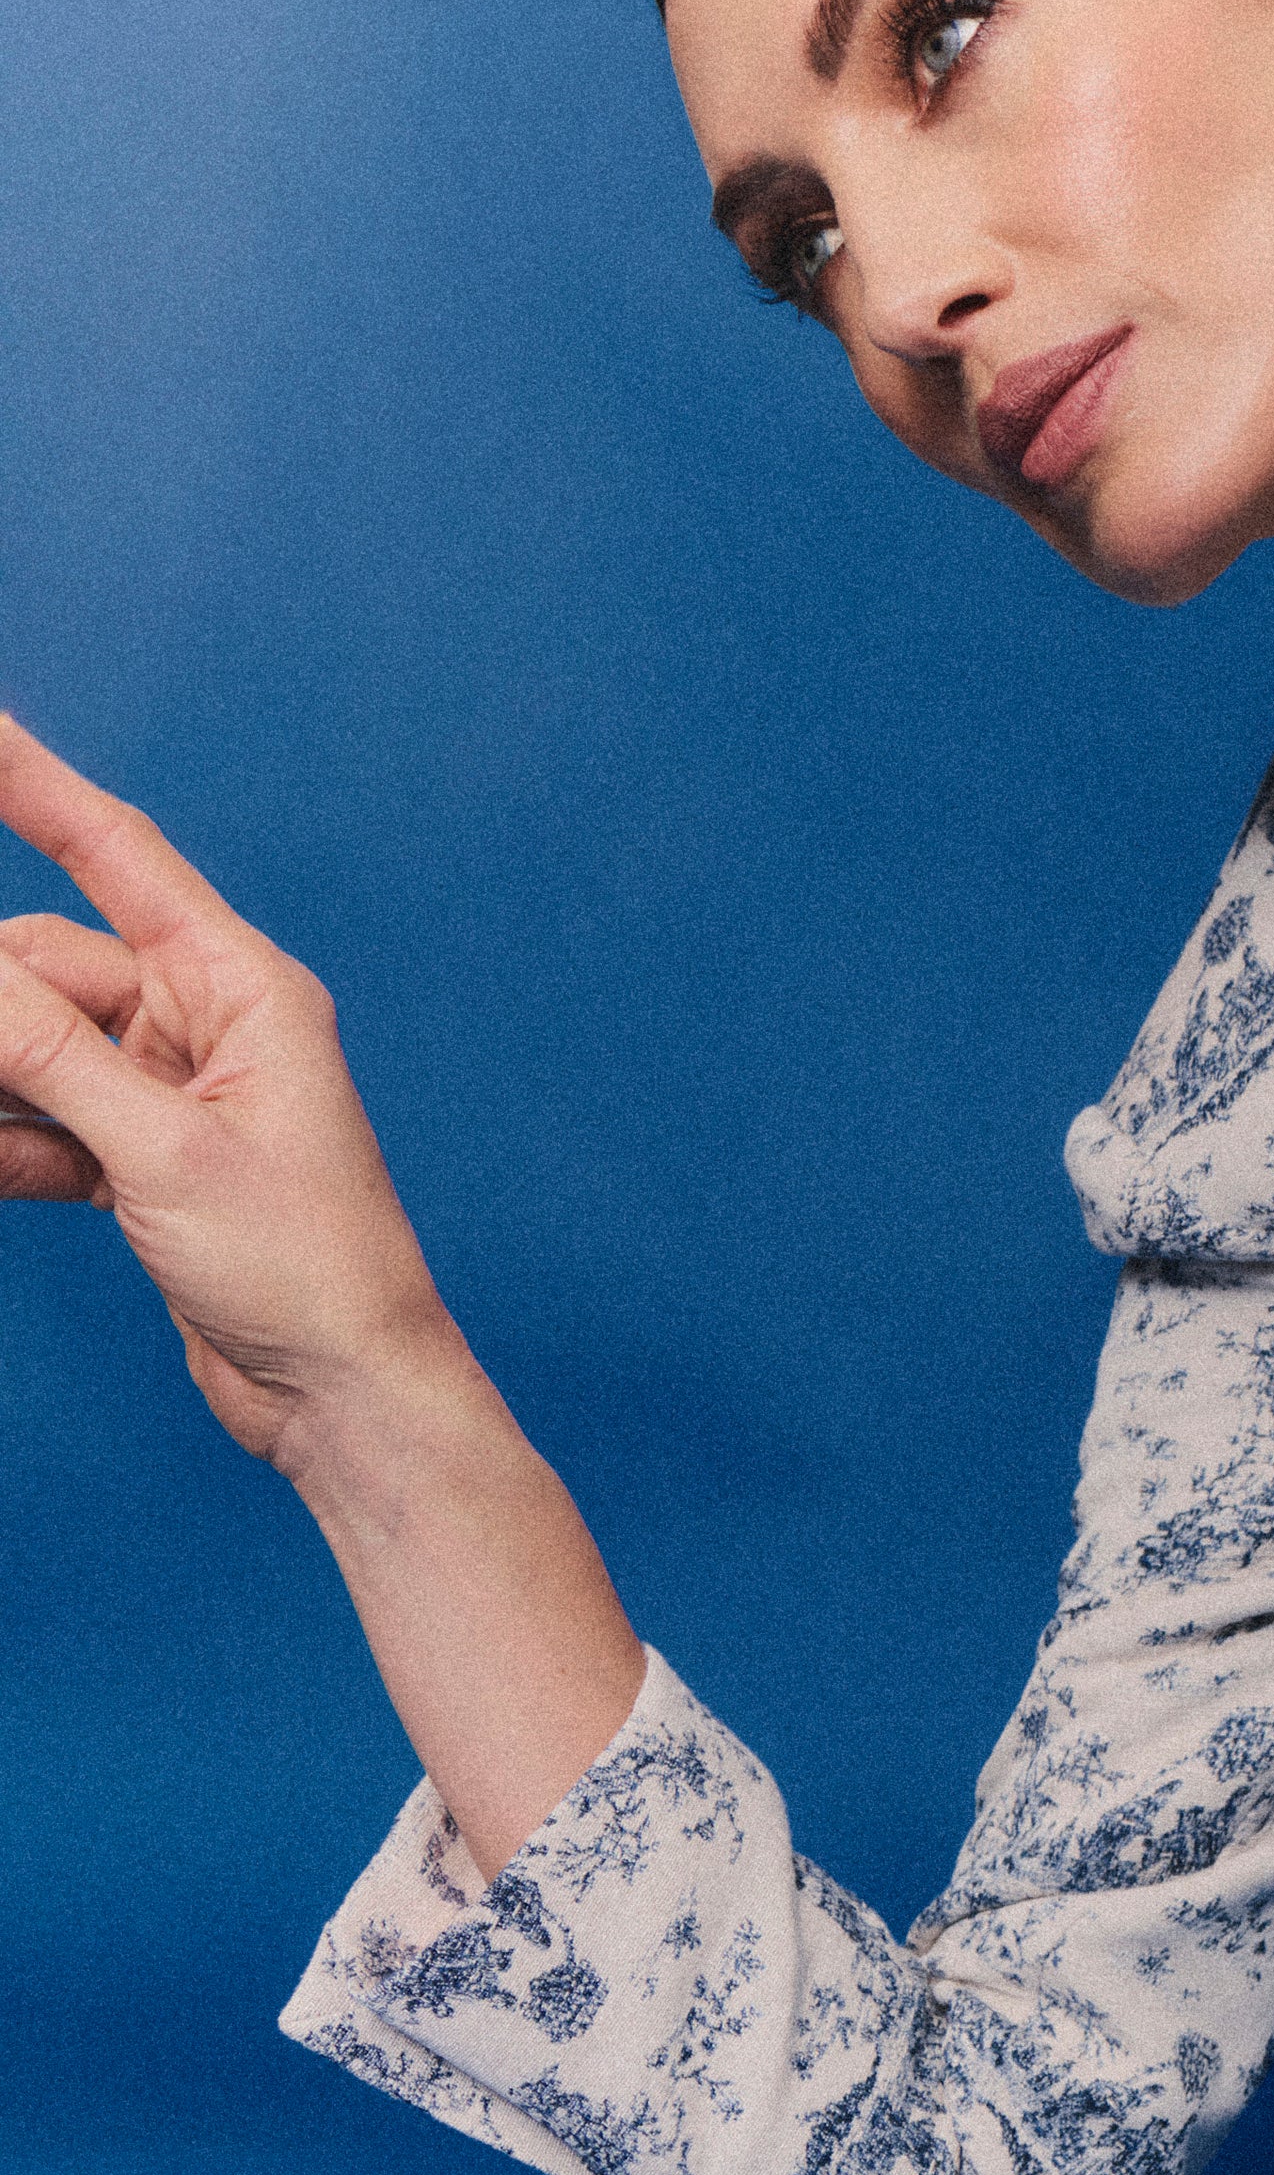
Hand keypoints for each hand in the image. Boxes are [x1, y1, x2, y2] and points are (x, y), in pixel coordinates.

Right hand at [2, 710, 640, 1867]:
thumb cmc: (299, 1266)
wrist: (339, 1389)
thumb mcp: (158, 1150)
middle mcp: (209, 1022)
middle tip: (7, 1088)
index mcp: (243, 988)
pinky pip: (38, 1119)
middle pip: (41, 968)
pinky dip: (8, 1145)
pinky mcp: (143, 1157)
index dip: (33, 784)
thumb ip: (47, 1054)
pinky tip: (5, 1177)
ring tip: (33, 1147)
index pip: (115, 854)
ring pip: (26, 1048)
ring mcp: (173, 1091)